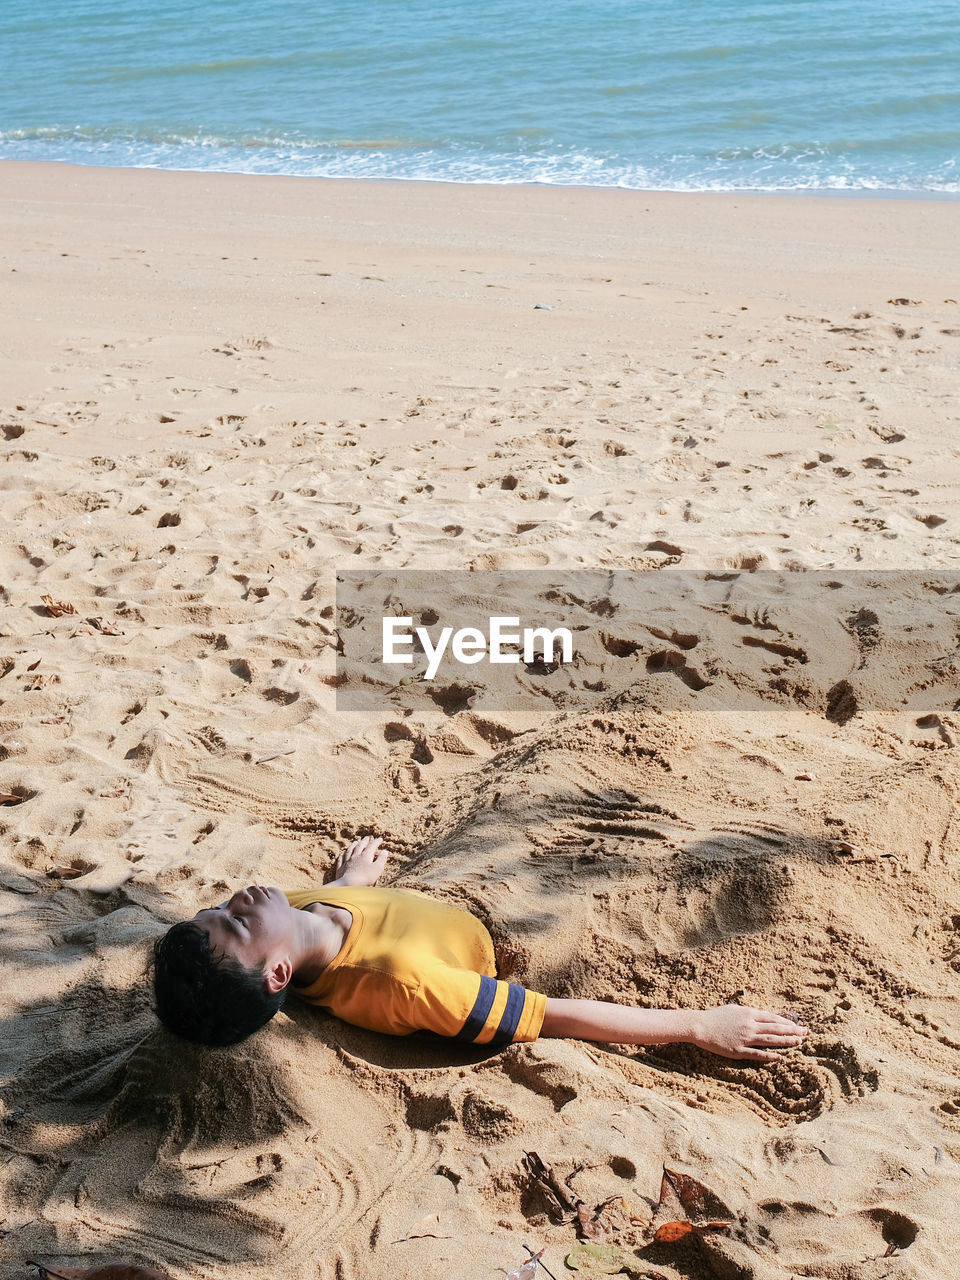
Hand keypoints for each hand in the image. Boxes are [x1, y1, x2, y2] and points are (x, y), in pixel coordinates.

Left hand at [330, 835, 389, 886]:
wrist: (349, 884)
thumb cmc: (365, 877)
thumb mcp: (377, 868)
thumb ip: (381, 859)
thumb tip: (385, 851)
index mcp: (365, 856)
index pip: (372, 846)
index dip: (376, 842)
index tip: (380, 839)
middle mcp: (355, 856)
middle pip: (360, 846)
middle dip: (364, 841)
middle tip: (367, 838)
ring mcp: (347, 861)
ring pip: (350, 850)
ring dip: (353, 845)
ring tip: (356, 841)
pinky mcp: (341, 868)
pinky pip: (341, 859)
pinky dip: (342, 855)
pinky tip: (343, 853)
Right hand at [690, 1005, 807, 1061]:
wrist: (700, 1026)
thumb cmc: (716, 1016)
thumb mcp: (734, 1009)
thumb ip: (749, 1013)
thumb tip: (763, 1015)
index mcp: (749, 1014)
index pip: (773, 1018)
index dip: (787, 1022)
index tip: (797, 1026)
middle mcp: (749, 1025)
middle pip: (775, 1029)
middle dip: (792, 1031)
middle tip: (806, 1033)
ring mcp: (745, 1039)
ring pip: (770, 1040)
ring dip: (786, 1042)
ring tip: (798, 1043)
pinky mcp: (738, 1050)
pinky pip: (757, 1054)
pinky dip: (770, 1056)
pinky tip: (780, 1057)